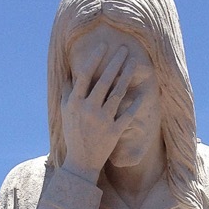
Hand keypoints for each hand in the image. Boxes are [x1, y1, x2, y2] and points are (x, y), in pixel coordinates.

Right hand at [61, 45, 139, 182]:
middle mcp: (89, 109)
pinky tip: (143, 92)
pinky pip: (127, 114)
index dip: (95, 58)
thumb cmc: (73, 135)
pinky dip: (135, 103)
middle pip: (104, 80)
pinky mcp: (114, 132)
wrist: (81, 163)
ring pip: (117, 93)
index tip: (104, 46)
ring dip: (126, 75)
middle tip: (123, 48)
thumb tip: (70, 73)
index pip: (86, 75)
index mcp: (75, 102)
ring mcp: (102, 120)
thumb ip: (67, 92)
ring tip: (132, 62)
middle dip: (115, 62)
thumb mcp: (65, 113)